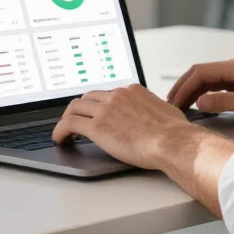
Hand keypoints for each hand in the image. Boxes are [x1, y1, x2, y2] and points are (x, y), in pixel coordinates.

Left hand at [52, 84, 195, 170]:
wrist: (172, 142)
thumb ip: (154, 110)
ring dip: (68, 118)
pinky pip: (69, 124)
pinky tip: (59, 139)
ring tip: (65, 131)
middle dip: (81, 109)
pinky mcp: (96, 126)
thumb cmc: (174, 133)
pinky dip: (60, 131)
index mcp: (132, 91)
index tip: (96, 113)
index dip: (99, 105)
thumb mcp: (166, 112)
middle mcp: (117, 96)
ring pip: (75, 107)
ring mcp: (105, 110)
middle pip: (88, 97)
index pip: (108, 94)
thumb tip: (156, 116)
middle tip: (77, 120)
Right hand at [167, 56, 233, 120]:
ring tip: (183, 105)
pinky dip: (207, 92)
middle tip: (171, 103)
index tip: (174, 101)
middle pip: (202, 72)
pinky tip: (203, 104)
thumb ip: (223, 103)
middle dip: (184, 87)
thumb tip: (200, 102)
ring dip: (195, 90)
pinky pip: (220, 84)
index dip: (184, 87)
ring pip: (210, 78)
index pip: (200, 72)